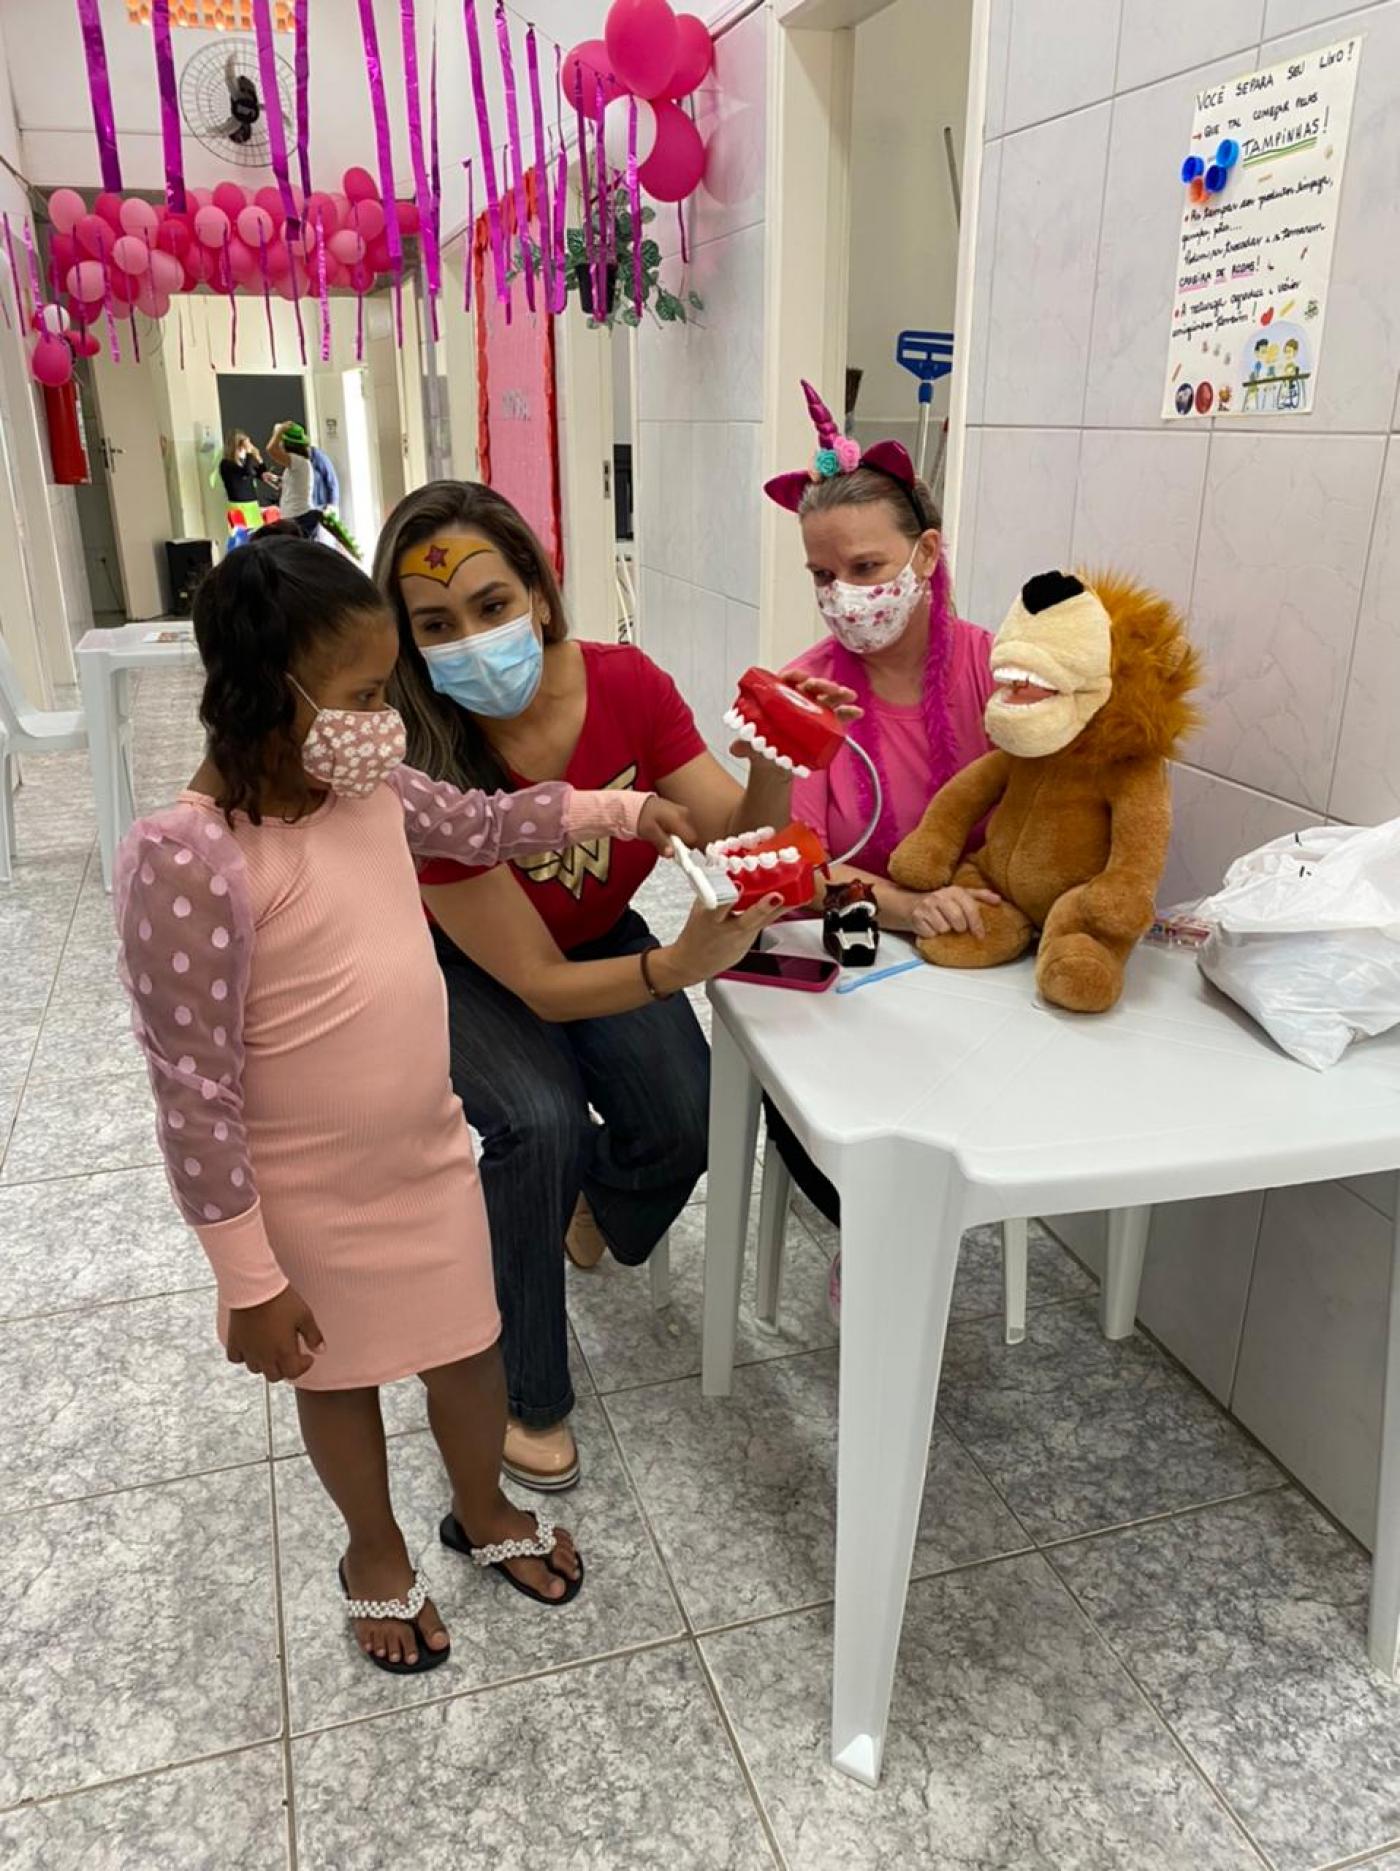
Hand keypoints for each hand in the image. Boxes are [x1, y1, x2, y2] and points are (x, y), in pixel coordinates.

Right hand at [226, 1285, 323, 1382]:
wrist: (255, 1288)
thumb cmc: (282, 1301)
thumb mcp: (304, 1316)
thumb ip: (314, 1335)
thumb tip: (321, 1350)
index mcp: (284, 1352)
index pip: (293, 1373)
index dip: (303, 1367)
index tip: (307, 1356)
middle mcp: (264, 1356)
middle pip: (274, 1376)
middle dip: (285, 1368)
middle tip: (290, 1355)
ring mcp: (248, 1350)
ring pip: (255, 1369)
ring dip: (265, 1364)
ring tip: (271, 1350)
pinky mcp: (234, 1341)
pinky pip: (236, 1358)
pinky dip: (243, 1356)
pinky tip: (251, 1347)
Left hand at [637, 796, 698, 852]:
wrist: (638, 803)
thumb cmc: (642, 815)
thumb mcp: (649, 832)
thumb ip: (661, 843)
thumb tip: (671, 854)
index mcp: (679, 818)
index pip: (692, 839)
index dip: (684, 848)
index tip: (674, 851)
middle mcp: (685, 814)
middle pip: (691, 836)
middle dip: (680, 843)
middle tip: (666, 842)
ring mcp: (684, 812)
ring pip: (687, 833)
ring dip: (678, 838)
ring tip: (664, 834)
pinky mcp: (682, 812)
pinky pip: (684, 827)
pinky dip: (677, 832)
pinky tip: (666, 829)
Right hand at [662, 894, 789, 987]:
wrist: (695, 961)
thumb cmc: (698, 931)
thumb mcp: (699, 908)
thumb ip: (713, 889)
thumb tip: (726, 868)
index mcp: (710, 918)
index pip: (719, 905)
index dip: (730, 895)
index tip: (739, 885)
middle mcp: (728, 929)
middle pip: (747, 919)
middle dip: (762, 908)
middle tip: (776, 896)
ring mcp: (742, 938)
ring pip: (763, 921)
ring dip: (780, 908)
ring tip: (797, 895)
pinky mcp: (751, 941)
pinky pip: (766, 923)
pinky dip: (778, 911)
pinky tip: (792, 901)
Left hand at [730, 675, 863, 768]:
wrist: (774, 767)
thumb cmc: (762, 749)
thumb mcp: (750, 747)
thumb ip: (743, 746)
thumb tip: (736, 748)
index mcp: (779, 698)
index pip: (787, 681)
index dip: (794, 676)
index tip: (801, 678)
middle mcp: (798, 701)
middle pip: (811, 687)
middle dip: (820, 684)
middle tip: (825, 687)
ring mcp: (813, 712)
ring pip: (827, 698)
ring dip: (838, 694)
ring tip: (847, 695)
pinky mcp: (824, 725)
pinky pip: (838, 715)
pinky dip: (848, 713)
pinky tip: (856, 712)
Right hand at [910, 885, 1001, 940]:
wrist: (912, 905)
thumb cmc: (942, 902)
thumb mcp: (961, 895)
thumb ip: (980, 896)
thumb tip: (998, 900)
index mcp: (954, 891)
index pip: (970, 908)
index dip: (977, 924)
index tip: (980, 935)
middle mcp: (940, 896)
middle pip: (958, 921)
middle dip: (960, 928)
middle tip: (959, 929)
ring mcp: (926, 906)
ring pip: (944, 928)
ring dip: (945, 931)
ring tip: (943, 926)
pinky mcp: (916, 918)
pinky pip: (931, 933)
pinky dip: (933, 934)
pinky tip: (932, 928)